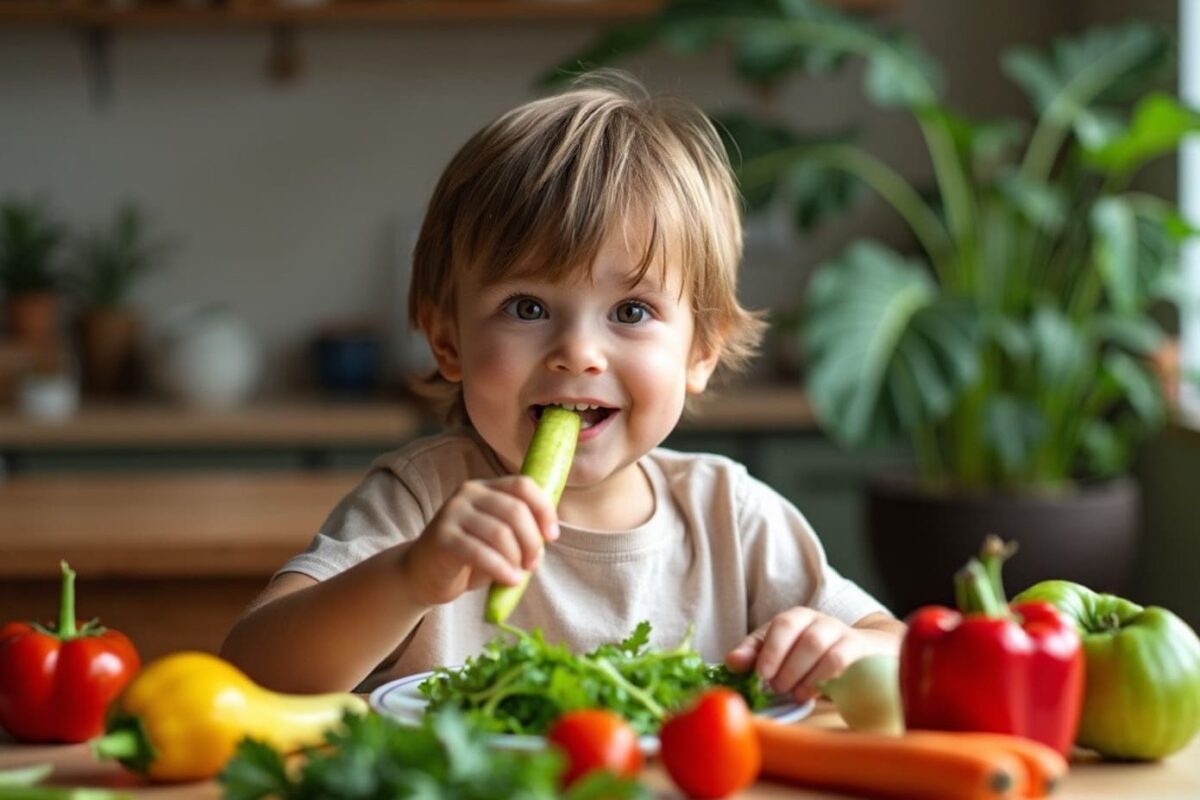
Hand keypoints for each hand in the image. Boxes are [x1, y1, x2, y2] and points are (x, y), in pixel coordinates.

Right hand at [397, 476, 558, 606]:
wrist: (421, 574)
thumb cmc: (467, 557)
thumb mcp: (497, 538)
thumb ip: (519, 532)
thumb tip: (547, 538)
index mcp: (486, 488)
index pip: (523, 485)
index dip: (544, 509)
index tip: (552, 536)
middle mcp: (468, 493)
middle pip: (515, 510)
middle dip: (532, 541)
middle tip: (534, 564)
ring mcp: (452, 513)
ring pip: (500, 533)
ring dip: (517, 558)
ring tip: (519, 575)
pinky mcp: (441, 537)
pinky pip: (480, 552)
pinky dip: (501, 569)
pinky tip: (509, 581)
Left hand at [724, 607, 900, 702]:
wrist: (859, 657)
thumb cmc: (809, 656)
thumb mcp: (780, 653)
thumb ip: (754, 655)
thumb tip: (731, 662)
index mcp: (796, 618)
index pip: (782, 625)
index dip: (770, 650)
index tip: (760, 674)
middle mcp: (818, 621)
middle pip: (801, 637)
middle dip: (785, 666)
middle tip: (774, 688)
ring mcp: (840, 633)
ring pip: (818, 646)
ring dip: (801, 673)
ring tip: (791, 692)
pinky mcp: (857, 649)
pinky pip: (839, 659)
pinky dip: (820, 678)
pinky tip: (809, 693)